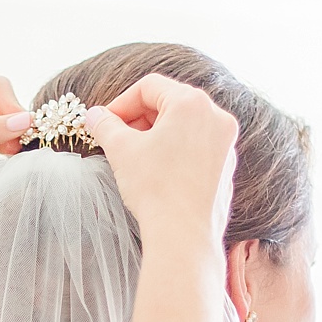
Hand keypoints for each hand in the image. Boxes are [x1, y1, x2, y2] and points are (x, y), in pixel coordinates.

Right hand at [82, 74, 238, 242]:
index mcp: (192, 103)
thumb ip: (105, 125)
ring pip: (184, 125)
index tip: (104, 123)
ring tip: (133, 156)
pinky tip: (156, 172)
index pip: (149, 86)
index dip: (120, 102)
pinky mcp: (226, 166)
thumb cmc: (155, 188)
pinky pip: (197, 146)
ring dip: (155, 134)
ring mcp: (225, 143)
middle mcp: (216, 116)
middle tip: (115, 138)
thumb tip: (94, 116)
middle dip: (138, 118)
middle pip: (169, 103)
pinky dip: (175, 150)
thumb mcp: (121, 150)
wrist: (183, 235)